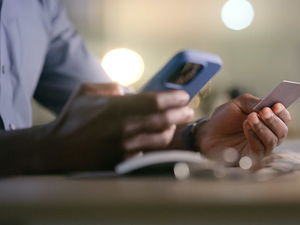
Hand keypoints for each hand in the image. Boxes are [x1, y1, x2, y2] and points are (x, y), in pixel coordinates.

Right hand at [45, 83, 193, 171]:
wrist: (59, 148)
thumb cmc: (73, 117)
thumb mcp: (87, 91)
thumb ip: (111, 87)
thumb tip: (130, 91)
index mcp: (117, 107)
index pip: (155, 101)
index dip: (173, 97)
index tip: (183, 96)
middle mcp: (125, 127)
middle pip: (164, 120)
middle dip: (181, 114)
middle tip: (188, 111)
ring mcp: (126, 146)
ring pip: (161, 138)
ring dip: (172, 130)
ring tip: (174, 125)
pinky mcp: (124, 160)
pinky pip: (148, 152)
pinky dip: (157, 145)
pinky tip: (159, 140)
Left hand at [194, 94, 290, 166]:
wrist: (207, 133)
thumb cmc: (224, 119)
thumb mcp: (238, 104)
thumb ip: (253, 102)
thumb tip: (268, 106)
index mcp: (267, 122)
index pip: (283, 119)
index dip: (282, 113)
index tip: (276, 105)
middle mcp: (268, 136)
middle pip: (282, 131)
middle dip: (273, 120)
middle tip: (263, 112)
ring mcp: (260, 149)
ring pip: (272, 141)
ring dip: (262, 127)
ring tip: (249, 118)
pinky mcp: (251, 159)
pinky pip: (259, 149)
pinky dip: (254, 136)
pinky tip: (245, 127)